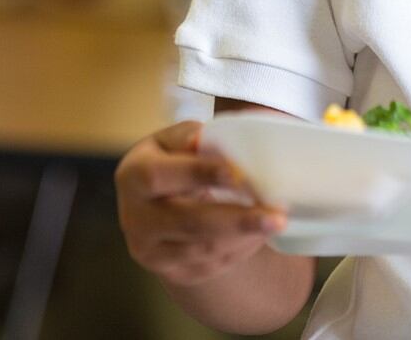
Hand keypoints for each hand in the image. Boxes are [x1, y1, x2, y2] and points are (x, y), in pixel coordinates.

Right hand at [116, 121, 286, 286]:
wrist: (156, 206)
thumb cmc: (172, 162)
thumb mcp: (173, 141)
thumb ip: (191, 138)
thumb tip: (208, 140)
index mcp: (133, 176)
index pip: (159, 176)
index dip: (198, 173)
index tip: (237, 173)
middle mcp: (135, 218)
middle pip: (188, 222)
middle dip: (238, 219)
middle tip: (277, 216)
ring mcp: (151, 251)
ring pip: (204, 249)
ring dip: (246, 236)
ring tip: (276, 221)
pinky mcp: (171, 273)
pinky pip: (211, 265)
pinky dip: (241, 249)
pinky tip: (259, 234)